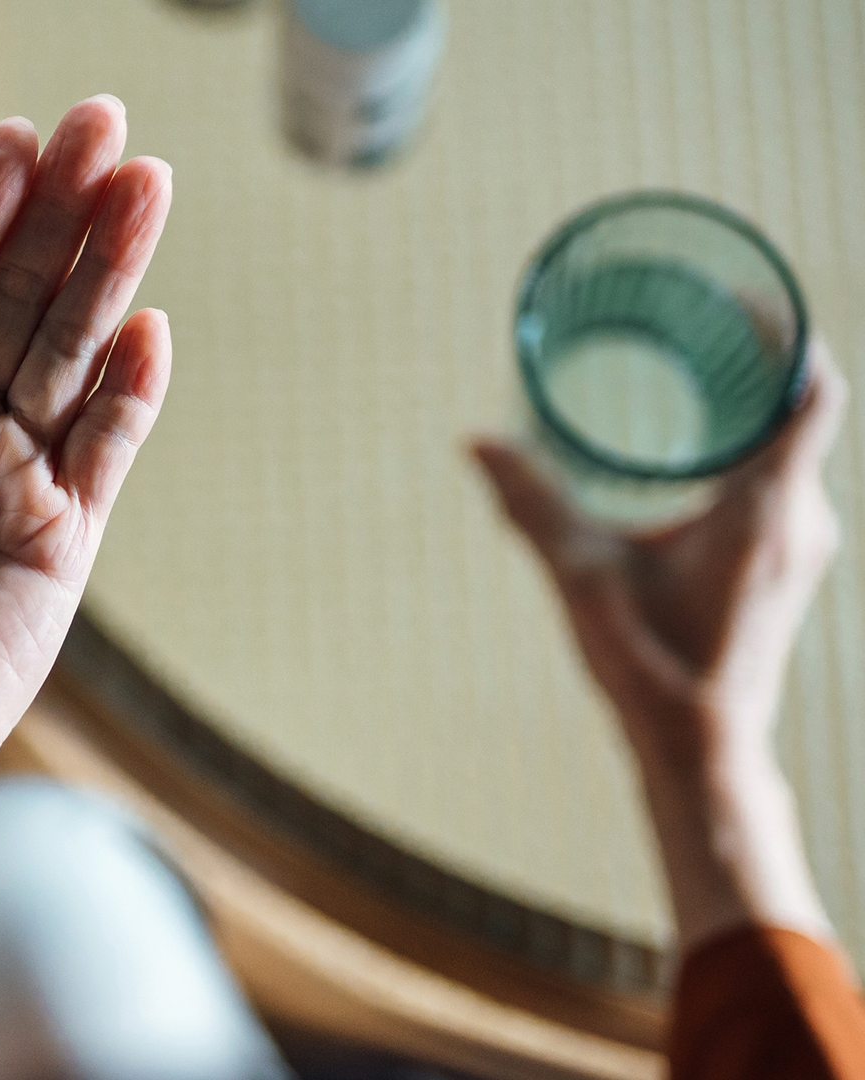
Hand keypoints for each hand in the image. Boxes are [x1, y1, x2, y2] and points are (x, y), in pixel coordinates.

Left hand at [0, 96, 171, 957]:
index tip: (13, 140)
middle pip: (15, 303)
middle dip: (60, 217)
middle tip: (108, 128)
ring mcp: (15, 481)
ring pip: (69, 357)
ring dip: (108, 276)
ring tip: (147, 187)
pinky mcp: (65, 537)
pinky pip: (106, 451)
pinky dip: (129, 393)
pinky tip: (150, 326)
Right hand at [475, 342, 847, 948]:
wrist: (702, 747)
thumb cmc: (649, 665)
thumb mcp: (580, 576)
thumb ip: (530, 503)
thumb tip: (475, 441)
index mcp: (765, 509)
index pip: (809, 392)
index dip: (786, 333)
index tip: (739, 299)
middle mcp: (801, 520)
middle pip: (802, 409)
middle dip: (758, 358)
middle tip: (700, 321)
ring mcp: (803, 546)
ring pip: (795, 446)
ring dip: (754, 404)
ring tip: (696, 371)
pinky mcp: (788, 567)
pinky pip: (785, 480)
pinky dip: (752, 446)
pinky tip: (700, 448)